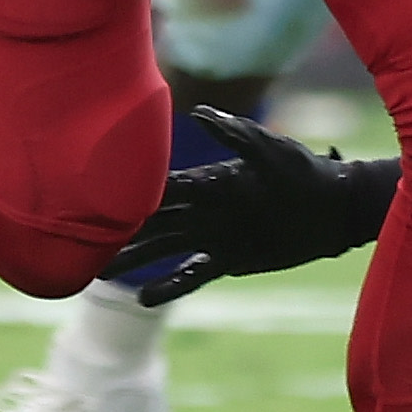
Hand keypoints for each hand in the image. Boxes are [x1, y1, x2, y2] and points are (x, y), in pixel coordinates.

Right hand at [112, 104, 394, 306]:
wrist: (334, 209)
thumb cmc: (305, 172)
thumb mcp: (271, 150)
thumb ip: (234, 134)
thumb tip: (195, 113)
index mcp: (209, 180)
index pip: (161, 187)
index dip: (129, 192)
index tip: (92, 195)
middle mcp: (203, 208)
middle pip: (151, 221)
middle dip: (117, 231)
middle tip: (76, 242)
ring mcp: (213, 235)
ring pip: (162, 249)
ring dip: (133, 261)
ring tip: (98, 275)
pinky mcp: (229, 259)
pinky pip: (191, 275)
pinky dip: (169, 286)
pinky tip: (143, 298)